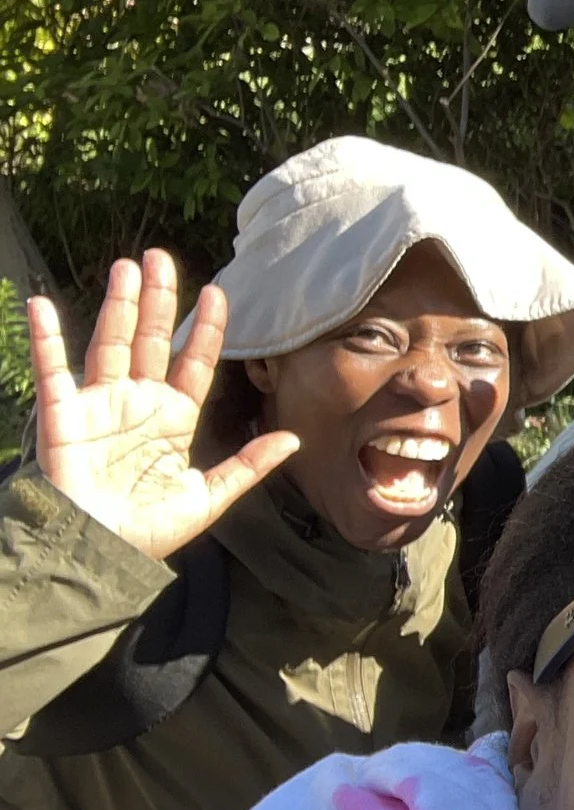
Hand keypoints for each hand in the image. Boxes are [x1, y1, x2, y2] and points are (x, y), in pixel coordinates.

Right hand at [30, 251, 298, 560]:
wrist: (98, 551)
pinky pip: (53, 370)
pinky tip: (43, 306)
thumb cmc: (150, 528)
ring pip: (112, 343)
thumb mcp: (209, 496)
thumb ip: (247, 465)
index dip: (207, 329)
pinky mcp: (64, 415)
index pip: (195, 362)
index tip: (218, 292)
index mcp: (174, 418)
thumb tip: (294, 440)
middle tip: (162, 257)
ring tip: (127, 266)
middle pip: (152, 340)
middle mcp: (138, 402)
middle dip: (159, 299)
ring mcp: (100, 405)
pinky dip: (46, 339)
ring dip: (119, 305)